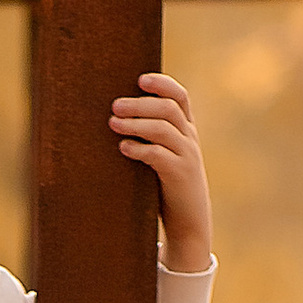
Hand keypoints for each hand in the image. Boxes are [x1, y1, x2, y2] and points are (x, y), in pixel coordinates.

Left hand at [110, 71, 212, 272]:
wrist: (189, 223)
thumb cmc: (167, 188)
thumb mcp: (163, 157)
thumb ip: (149, 138)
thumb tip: (113, 119)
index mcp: (186, 130)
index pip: (179, 96)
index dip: (162, 83)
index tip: (139, 79)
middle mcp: (189, 138)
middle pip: (167, 108)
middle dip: (139, 103)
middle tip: (114, 105)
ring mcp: (187, 156)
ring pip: (163, 128)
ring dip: (135, 123)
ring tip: (113, 124)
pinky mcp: (180, 175)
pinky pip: (159, 155)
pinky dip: (139, 148)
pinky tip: (123, 148)